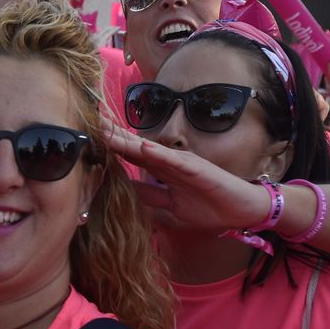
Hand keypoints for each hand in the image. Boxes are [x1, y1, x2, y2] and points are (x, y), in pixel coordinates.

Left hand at [103, 121, 272, 233]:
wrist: (243, 209)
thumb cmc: (209, 207)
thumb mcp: (170, 209)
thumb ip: (149, 200)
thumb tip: (123, 201)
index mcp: (161, 172)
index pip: (128, 157)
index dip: (107, 147)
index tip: (85, 137)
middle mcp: (169, 164)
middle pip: (133, 147)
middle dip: (110, 135)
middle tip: (88, 120)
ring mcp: (183, 165)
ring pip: (149, 150)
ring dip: (127, 140)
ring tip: (105, 127)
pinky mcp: (199, 171)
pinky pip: (176, 162)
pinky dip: (159, 154)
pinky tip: (143, 146)